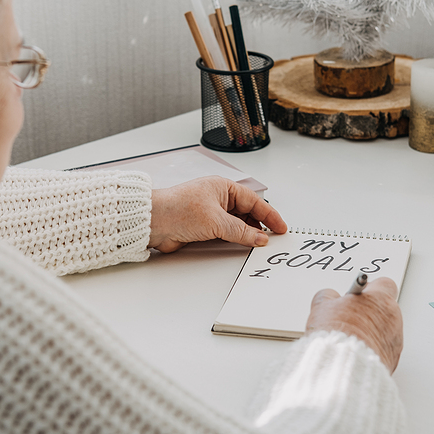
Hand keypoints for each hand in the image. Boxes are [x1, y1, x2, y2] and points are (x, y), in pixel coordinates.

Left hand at [148, 176, 286, 252]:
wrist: (152, 222)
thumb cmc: (177, 208)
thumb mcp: (216, 220)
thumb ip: (240, 232)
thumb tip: (259, 237)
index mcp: (223, 187)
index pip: (254, 201)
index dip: (269, 214)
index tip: (280, 227)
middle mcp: (218, 198)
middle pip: (247, 212)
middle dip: (260, 225)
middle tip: (273, 238)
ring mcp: (211, 213)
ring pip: (237, 224)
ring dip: (247, 234)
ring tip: (259, 244)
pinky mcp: (203, 227)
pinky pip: (226, 233)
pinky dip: (236, 239)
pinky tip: (242, 245)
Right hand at [305, 277, 403, 372]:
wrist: (346, 366)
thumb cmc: (338, 337)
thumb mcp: (322, 307)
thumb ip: (328, 296)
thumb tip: (329, 296)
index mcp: (379, 299)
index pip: (383, 284)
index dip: (368, 290)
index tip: (356, 295)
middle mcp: (393, 317)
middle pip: (386, 308)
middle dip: (370, 311)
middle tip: (351, 317)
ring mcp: (395, 338)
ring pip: (386, 328)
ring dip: (372, 331)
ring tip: (352, 338)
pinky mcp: (393, 358)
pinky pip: (385, 347)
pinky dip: (374, 348)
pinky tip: (357, 351)